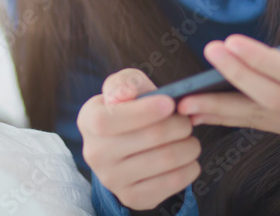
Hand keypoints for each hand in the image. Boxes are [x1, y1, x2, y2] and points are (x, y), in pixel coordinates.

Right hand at [76, 68, 201, 210]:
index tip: (170, 103)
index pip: (113, 119)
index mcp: (89, 120)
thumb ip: (125, 82)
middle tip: (187, 121)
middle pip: (150, 137)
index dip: (146, 110)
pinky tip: (187, 158)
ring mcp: (112, 179)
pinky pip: (173, 183)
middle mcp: (95, 153)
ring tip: (190, 139)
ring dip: (189, 146)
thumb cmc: (129, 108)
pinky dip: (189, 167)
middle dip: (179, 125)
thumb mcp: (124, 86)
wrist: (126, 146)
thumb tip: (126, 93)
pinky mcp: (132, 198)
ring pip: (166, 160)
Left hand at [175, 0, 279, 137]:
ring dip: (221, 108)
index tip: (231, 41)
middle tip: (209, 52)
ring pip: (261, 117)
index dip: (262, 60)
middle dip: (237, 76)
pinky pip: (259, 124)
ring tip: (186, 100)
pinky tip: (200, 111)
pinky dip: (228, 117)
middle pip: (274, 97)